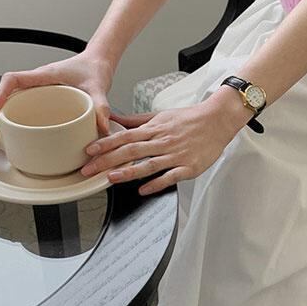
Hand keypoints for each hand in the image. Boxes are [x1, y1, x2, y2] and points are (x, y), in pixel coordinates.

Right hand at [0, 44, 113, 138]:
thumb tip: (100, 125)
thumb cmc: (92, 68)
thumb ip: (100, 105)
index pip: (14, 79)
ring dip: (4, 120)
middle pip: (8, 95)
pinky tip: (18, 136)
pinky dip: (16, 122)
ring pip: (13, 103)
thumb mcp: (98, 86)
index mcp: (45, 75)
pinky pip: (24, 109)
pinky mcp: (43, 101)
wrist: (98, 63)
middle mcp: (38, 83)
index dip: (0, 93)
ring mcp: (39, 93)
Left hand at [82, 85, 246, 194]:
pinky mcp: (188, 167)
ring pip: (148, 164)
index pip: (125, 135)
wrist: (217, 119)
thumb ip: (137, 120)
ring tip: (111, 178)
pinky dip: (156, 183)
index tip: (89, 150)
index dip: (105, 143)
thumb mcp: (161, 115)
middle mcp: (162, 140)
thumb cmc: (189, 118)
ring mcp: (175, 154)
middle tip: (89, 169)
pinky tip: (143, 190)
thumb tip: (116, 119)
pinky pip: (170, 176)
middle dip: (107, 160)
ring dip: (128, 171)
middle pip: (131, 150)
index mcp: (154, 128)